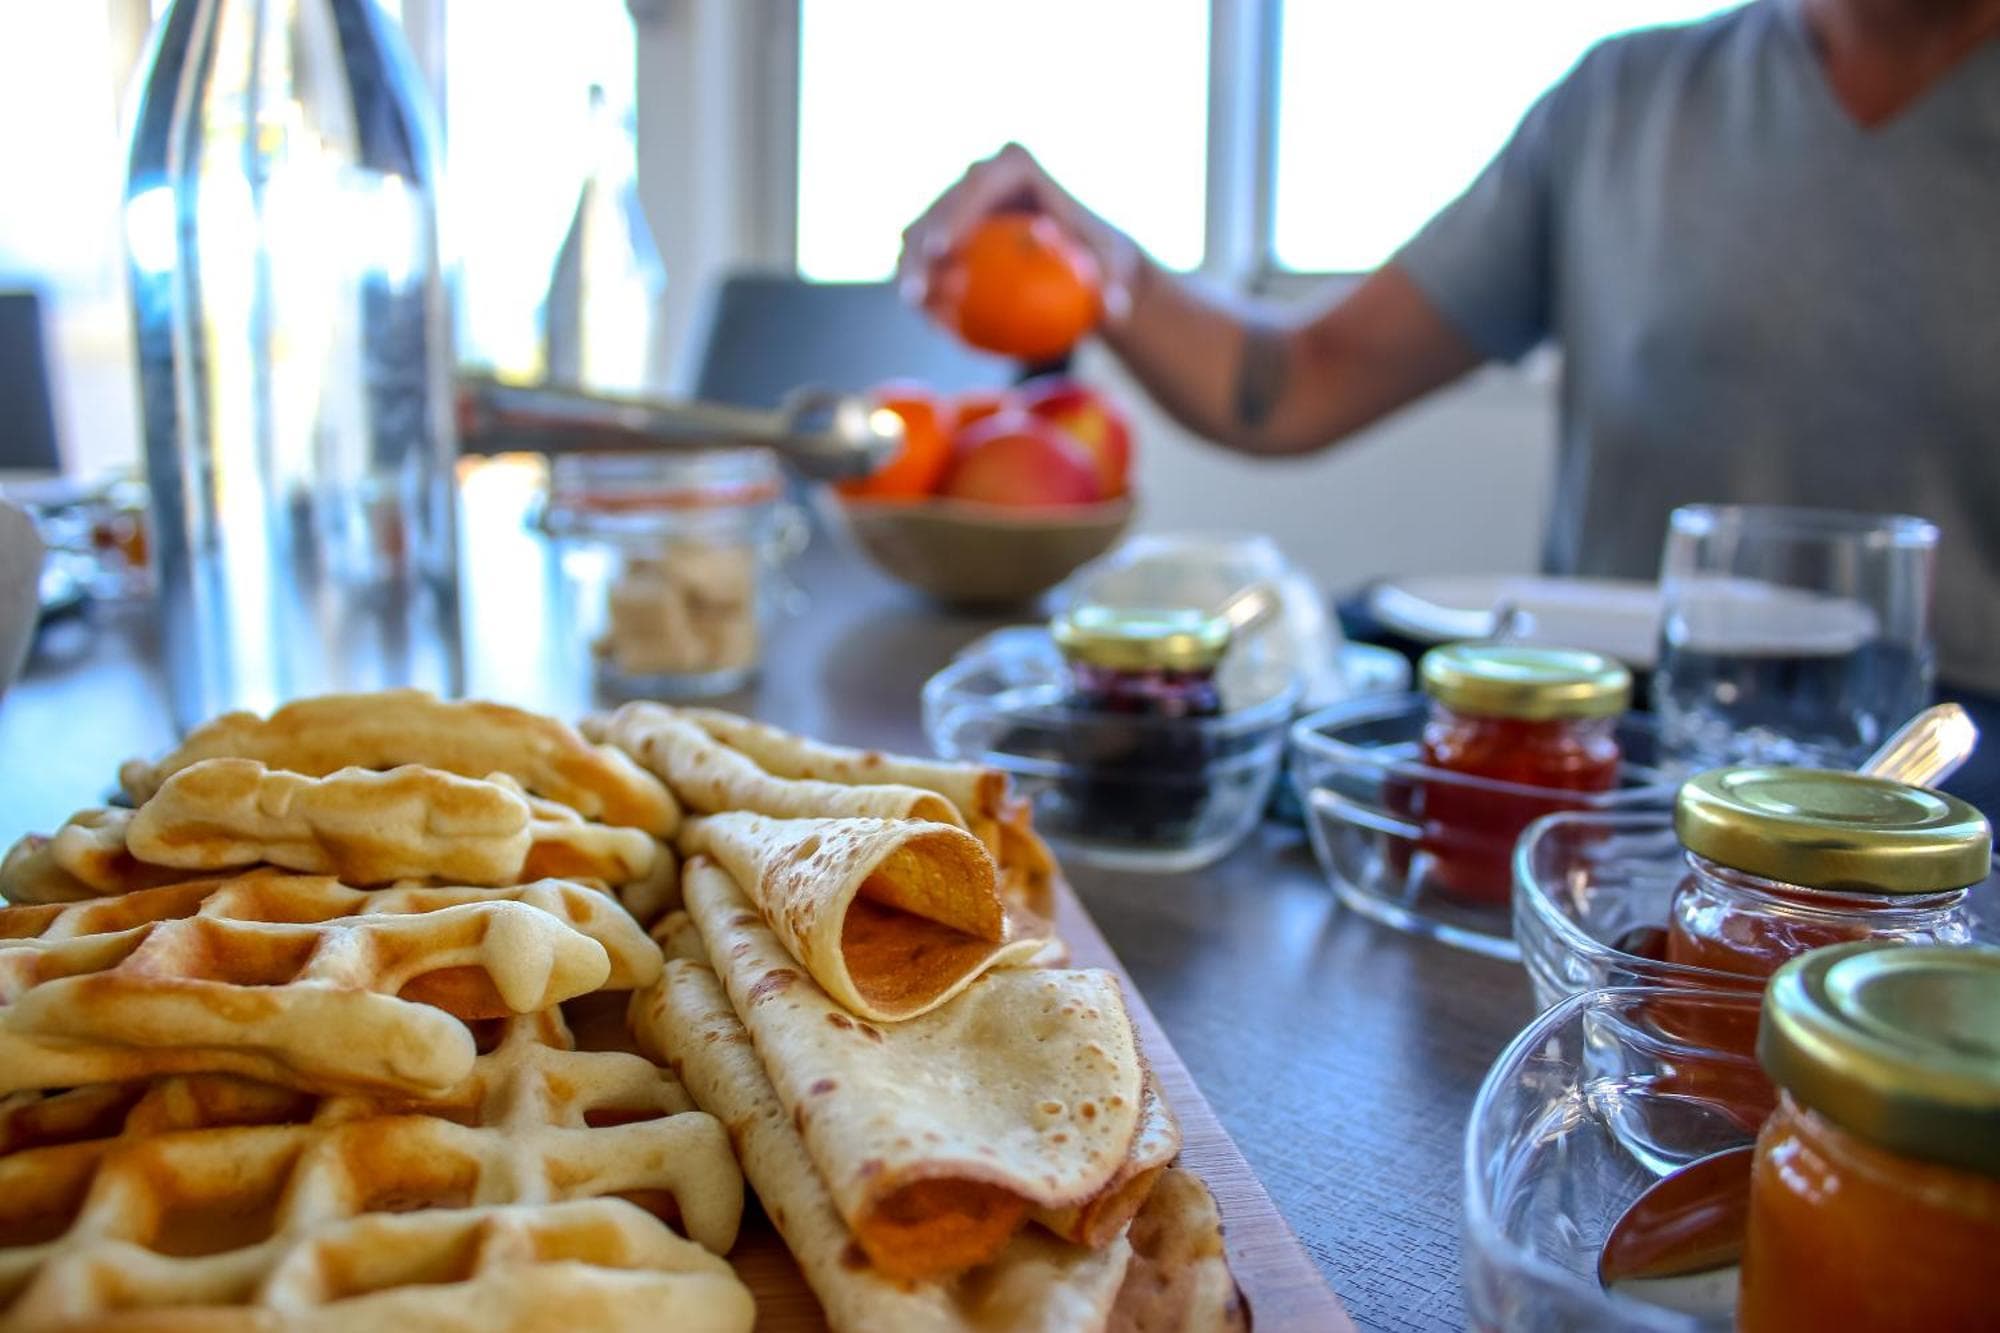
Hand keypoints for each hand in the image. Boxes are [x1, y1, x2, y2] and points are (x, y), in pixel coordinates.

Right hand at [897, 143, 1144, 323]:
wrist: (1082, 260)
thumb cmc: (1100, 258)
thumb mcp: (1116, 269)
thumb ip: (1116, 285)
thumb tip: (1112, 311)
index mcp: (1015, 165)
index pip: (979, 184)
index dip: (955, 213)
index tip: (946, 251)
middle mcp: (981, 176)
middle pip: (940, 209)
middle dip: (919, 249)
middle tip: (919, 292)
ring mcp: (960, 202)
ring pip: (920, 234)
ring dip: (910, 272)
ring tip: (919, 311)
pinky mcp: (948, 229)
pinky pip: (925, 260)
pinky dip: (925, 288)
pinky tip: (929, 324)